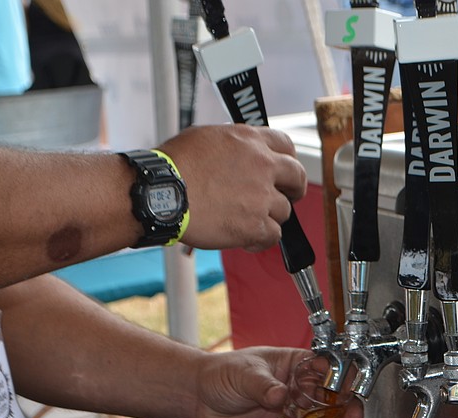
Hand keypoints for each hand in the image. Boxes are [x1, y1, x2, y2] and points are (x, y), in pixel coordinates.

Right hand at [157, 124, 307, 251]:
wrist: (160, 193)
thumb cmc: (173, 167)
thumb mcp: (207, 138)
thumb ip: (235, 146)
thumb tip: (243, 154)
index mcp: (250, 141)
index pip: (287, 145)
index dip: (288, 161)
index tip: (284, 171)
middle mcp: (262, 165)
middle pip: (297, 178)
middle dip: (293, 189)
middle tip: (285, 197)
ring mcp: (261, 196)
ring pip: (284, 210)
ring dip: (268, 216)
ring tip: (244, 218)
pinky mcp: (255, 224)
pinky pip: (274, 235)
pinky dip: (261, 238)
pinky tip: (245, 236)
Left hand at [191, 346, 362, 417]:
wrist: (201, 399)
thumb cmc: (224, 374)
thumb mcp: (244, 373)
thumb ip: (263, 385)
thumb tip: (278, 395)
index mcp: (296, 367)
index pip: (328, 370)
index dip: (344, 379)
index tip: (349, 390)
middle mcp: (301, 392)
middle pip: (333, 401)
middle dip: (346, 411)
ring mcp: (294, 417)